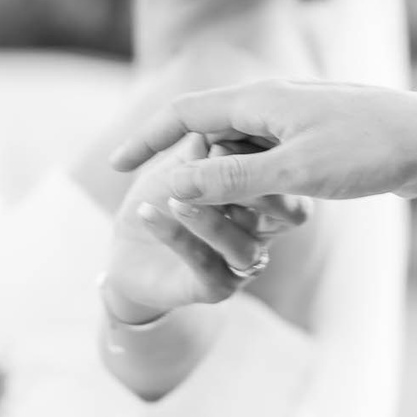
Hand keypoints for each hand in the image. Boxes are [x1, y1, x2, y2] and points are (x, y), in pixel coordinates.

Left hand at [104, 132, 275, 318]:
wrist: (130, 254)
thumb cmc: (160, 201)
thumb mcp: (174, 167)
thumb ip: (194, 152)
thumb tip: (207, 127)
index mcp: (264, 195)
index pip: (282, 175)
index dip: (259, 155)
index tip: (223, 138)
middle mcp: (263, 230)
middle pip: (286, 215)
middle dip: (256, 189)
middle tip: (219, 166)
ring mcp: (244, 262)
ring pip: (243, 245)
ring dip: (210, 220)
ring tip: (176, 198)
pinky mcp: (217, 288)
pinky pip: (204, 263)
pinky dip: (176, 236)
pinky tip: (148, 214)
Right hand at [109, 81, 416, 208]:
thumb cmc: (370, 149)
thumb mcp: (293, 172)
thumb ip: (229, 179)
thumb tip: (169, 184)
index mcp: (260, 99)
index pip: (184, 113)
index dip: (145, 139)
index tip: (114, 167)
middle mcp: (273, 102)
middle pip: (211, 136)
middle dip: (195, 175)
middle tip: (186, 216)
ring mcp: (297, 119)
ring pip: (244, 153)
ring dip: (235, 187)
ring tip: (240, 221)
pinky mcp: (319, 139)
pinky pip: (273, 161)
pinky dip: (264, 187)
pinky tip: (276, 213)